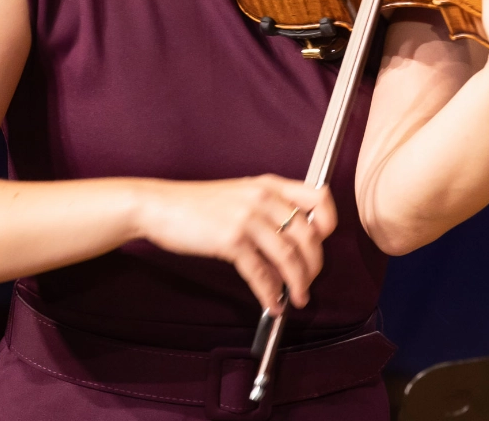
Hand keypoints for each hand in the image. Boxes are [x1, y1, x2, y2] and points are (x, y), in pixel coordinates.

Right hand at [133, 175, 336, 312]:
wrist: (160, 206)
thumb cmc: (198, 205)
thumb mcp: (240, 196)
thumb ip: (268, 210)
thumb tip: (294, 245)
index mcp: (269, 185)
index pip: (318, 198)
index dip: (328, 224)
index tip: (323, 245)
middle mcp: (263, 197)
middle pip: (307, 235)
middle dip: (313, 266)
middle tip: (307, 283)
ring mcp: (247, 217)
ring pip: (288, 256)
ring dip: (297, 284)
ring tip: (296, 299)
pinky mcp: (230, 239)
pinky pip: (260, 272)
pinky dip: (270, 293)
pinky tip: (271, 303)